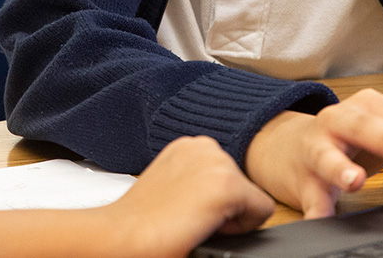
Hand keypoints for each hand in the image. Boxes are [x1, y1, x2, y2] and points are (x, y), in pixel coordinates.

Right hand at [108, 136, 272, 257]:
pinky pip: (262, 212)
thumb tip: (214, 195)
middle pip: (245, 186)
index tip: (187, 209)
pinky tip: (203, 224)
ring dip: (230, 216)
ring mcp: (217, 163)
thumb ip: (196, 179)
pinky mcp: (227, 185)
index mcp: (191, 145)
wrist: (120, 236)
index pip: (230, 177)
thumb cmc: (140, 221)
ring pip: (254, 200)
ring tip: (192, 220)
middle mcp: (205, 146)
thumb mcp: (172, 185)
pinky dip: (241, 227)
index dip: (213, 203)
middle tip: (188, 217)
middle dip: (226, 207)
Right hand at [246, 89, 382, 219]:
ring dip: (341, 167)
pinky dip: (314, 208)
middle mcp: (341, 120)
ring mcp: (317, 149)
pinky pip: (308, 195)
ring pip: (327, 154)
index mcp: (370, 105)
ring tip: (355, 181)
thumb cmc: (347, 136)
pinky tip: (321, 219)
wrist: (286, 148)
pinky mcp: (301, 179)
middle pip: (370, 127)